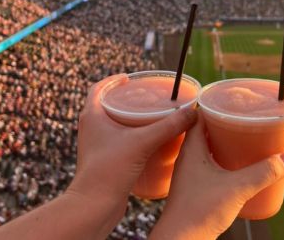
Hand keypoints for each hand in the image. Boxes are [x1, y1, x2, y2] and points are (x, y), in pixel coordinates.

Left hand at [68, 74, 196, 206]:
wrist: (93, 206)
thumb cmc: (109, 170)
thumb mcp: (142, 142)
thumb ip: (168, 126)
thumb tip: (192, 113)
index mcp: (92, 116)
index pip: (98, 88)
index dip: (113, 80)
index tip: (129, 77)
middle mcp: (92, 128)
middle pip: (107, 104)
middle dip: (125, 98)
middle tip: (144, 96)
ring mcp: (97, 144)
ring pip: (112, 122)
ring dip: (129, 116)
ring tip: (149, 116)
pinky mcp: (104, 159)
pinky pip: (117, 139)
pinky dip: (131, 134)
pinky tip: (147, 141)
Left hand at [151, 112, 283, 239]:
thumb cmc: (199, 211)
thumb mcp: (237, 188)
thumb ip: (263, 173)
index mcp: (191, 147)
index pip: (199, 114)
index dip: (214, 106)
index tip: (231, 101)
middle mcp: (187, 155)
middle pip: (204, 129)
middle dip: (222, 123)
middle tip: (243, 118)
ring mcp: (189, 171)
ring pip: (205, 146)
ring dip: (221, 141)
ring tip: (241, 138)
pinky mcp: (193, 185)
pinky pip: (206, 162)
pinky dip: (219, 157)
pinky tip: (232, 164)